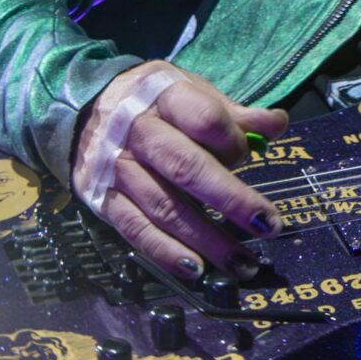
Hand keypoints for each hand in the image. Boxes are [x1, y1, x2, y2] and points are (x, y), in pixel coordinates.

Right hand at [72, 62, 290, 280]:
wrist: (83, 108)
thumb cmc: (152, 102)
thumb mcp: (189, 90)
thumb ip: (232, 112)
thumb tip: (277, 124)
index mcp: (164, 97)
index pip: (205, 119)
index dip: (233, 141)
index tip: (250, 155)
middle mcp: (138, 132)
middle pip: (186, 168)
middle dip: (232, 200)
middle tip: (268, 226)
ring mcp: (117, 168)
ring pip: (165, 208)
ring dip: (207, 240)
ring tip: (243, 263)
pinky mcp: (102, 198)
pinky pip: (136, 229)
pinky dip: (166, 252)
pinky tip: (196, 269)